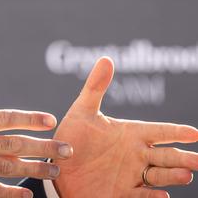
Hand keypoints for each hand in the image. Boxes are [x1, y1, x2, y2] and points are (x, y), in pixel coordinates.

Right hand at [0, 63, 72, 197]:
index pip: (2, 117)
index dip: (28, 117)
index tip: (50, 119)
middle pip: (13, 144)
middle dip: (43, 146)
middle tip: (67, 149)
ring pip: (7, 168)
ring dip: (34, 170)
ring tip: (56, 172)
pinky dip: (11, 194)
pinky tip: (28, 195)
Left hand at [54, 57, 197, 197]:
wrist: (58, 168)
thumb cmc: (72, 137)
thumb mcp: (82, 111)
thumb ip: (96, 87)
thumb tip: (106, 58)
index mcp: (130, 134)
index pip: (160, 131)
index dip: (177, 131)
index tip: (194, 132)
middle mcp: (136, 155)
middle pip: (167, 156)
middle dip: (185, 158)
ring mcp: (132, 176)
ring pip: (159, 176)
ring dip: (173, 176)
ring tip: (186, 174)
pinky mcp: (123, 194)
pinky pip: (142, 197)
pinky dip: (152, 197)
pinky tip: (163, 195)